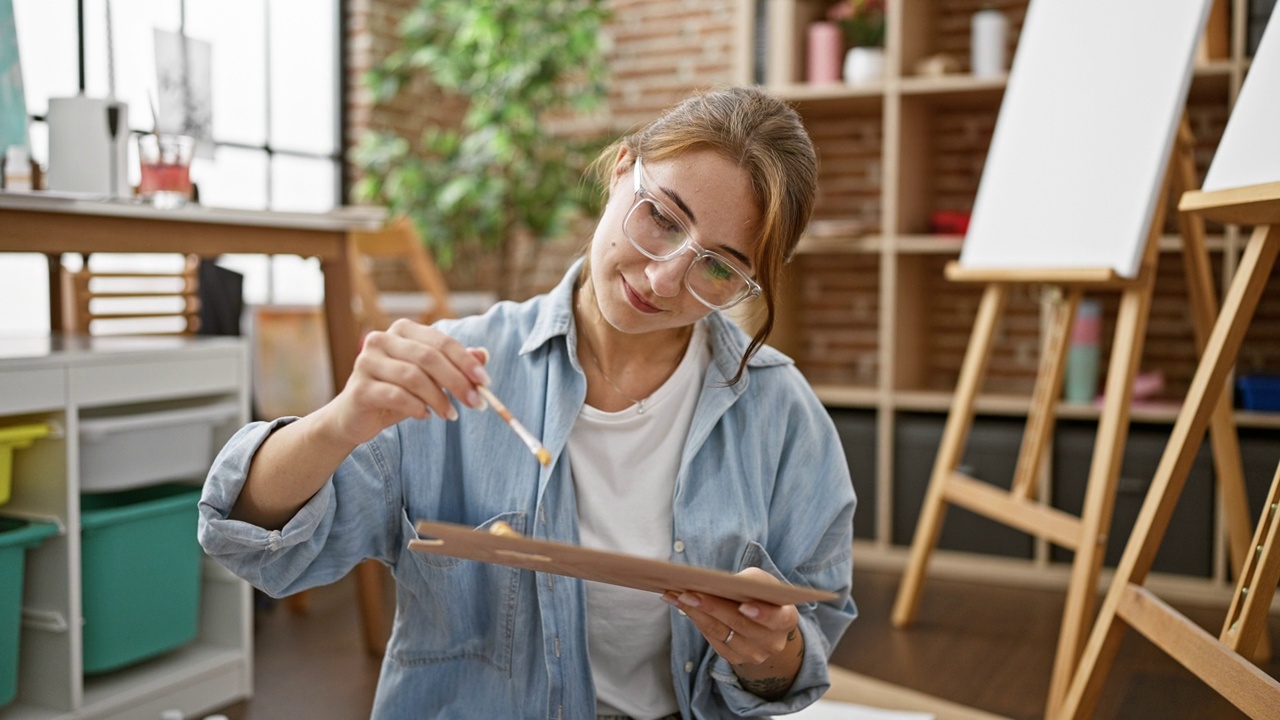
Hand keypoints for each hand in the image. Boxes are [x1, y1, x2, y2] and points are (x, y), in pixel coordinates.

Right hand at [323, 318, 490, 446]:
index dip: (466, 361)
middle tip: (477, 403)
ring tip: (450, 414)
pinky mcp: (359, 388)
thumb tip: (484, 355)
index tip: (486, 382)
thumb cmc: (395, 393)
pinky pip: (397, 396)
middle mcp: (381, 340)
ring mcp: (366, 362)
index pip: (441, 341)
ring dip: (439, 399)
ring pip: (414, 377)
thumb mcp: (429, 378)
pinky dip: (417, 407)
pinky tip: (425, 415)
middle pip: (429, 357)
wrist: (354, 417)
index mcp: (402, 330)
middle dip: (458, 382)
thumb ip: (453, 365)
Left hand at [662, 567, 803, 698]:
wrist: (765, 623)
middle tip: (688, 592)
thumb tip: (721, 583)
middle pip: (739, 624)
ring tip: (676, 596)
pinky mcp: (734, 658)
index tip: (744, 606)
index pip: (776, 619)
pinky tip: (680, 604)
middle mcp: (771, 642)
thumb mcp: (764, 582)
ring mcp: (753, 654)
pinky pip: (711, 638)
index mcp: (786, 620)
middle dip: (712, 607)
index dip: (761, 614)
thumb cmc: (763, 595)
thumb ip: (750, 581)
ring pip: (720, 632)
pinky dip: (695, 619)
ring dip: (695, 613)